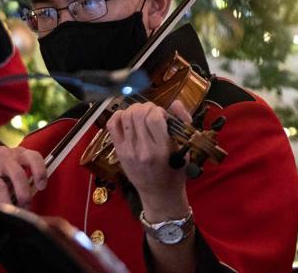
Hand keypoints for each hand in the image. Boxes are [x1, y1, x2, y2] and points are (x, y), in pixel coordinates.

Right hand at [0, 145, 47, 205]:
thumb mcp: (14, 171)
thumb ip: (24, 182)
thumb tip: (31, 204)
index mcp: (17, 154)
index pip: (33, 157)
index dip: (40, 171)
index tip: (41, 186)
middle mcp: (2, 155)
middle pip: (17, 174)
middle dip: (23, 194)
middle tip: (24, 208)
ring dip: (5, 202)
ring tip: (6, 214)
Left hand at [107, 99, 190, 219]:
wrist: (159, 194)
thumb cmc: (175, 172)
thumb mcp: (185, 149)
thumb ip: (182, 123)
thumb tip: (175, 103)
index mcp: (162, 150)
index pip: (154, 117)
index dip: (159, 110)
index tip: (163, 116)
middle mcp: (143, 150)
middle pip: (138, 114)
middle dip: (147, 107)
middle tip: (152, 114)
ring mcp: (128, 150)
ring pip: (125, 116)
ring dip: (134, 110)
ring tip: (142, 115)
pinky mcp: (119, 151)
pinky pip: (112, 125)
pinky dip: (118, 115)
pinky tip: (127, 118)